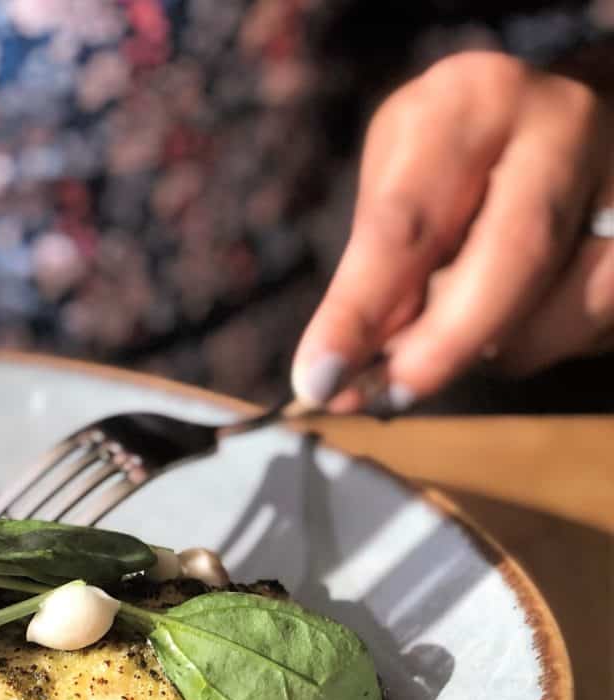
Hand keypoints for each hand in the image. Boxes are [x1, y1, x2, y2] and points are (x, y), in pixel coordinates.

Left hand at [292, 52, 612, 411]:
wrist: (566, 120)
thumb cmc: (457, 161)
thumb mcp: (400, 183)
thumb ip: (375, 269)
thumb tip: (347, 370)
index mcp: (472, 102)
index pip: (406, 223)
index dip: (358, 312)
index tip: (317, 380)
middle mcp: (563, 123)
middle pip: (512, 259)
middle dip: (443, 345)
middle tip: (392, 394)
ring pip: (563, 304)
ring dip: (492, 347)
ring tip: (451, 335)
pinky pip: (594, 323)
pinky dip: (537, 342)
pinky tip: (513, 320)